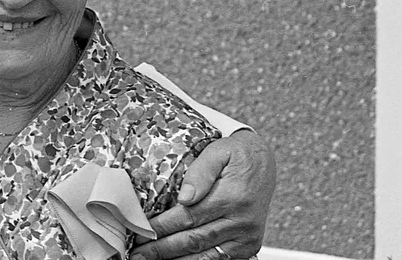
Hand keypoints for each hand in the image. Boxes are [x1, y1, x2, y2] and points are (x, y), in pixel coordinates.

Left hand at [131, 130, 275, 259]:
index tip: (141, 231)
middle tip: (138, 253)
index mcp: (232, 198)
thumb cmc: (236, 155)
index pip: (188, 217)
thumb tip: (184, 197)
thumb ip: (200, 172)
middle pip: (194, 240)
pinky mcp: (249, 245)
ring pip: (206, 256)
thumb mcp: (218, 152)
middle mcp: (241, 221)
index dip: (162, 227)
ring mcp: (247, 237)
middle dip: (162, 249)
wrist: (263, 163)